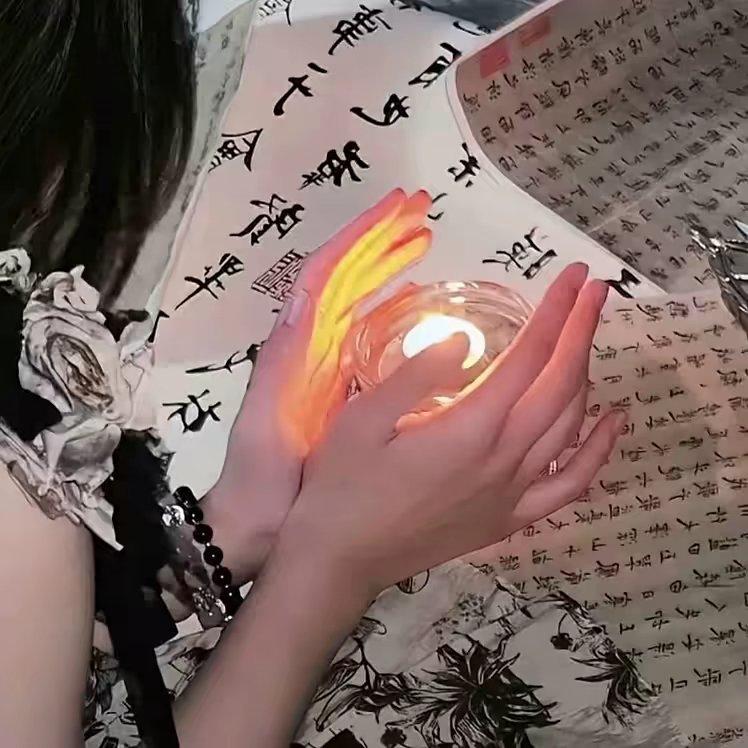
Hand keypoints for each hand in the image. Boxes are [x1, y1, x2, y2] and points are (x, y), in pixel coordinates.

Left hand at [203, 190, 432, 582]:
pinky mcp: (339, 386)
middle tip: (421, 211)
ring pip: (361, 300)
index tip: (401, 208)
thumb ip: (280, 364)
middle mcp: (313, 344)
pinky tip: (415, 302)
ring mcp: (327, 364)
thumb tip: (302, 298)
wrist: (256, 523)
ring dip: (387, 265)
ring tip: (423, 239)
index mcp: (298, 346)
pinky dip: (391, 311)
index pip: (331, 275)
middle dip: (382, 239)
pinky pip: (368, 338)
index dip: (364, 238)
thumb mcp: (266, 420)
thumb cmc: (262, 478)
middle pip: (349, 277)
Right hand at [281, 264, 624, 595]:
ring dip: (587, 372)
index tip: (574, 274)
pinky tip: (613, 420)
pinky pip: (571, 483)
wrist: (340, 560)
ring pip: (571, 424)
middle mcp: (504, 459)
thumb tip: (463, 339)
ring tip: (584, 334)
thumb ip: (416, 376)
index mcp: (469, 429)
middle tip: (593, 289)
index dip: (555, 310)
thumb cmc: (342, 485)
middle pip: (562, 383)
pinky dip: (599, 449)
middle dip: (582, 329)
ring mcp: (514, 493)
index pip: (529, 356)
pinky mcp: (511, 518)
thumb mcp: (362, 419)